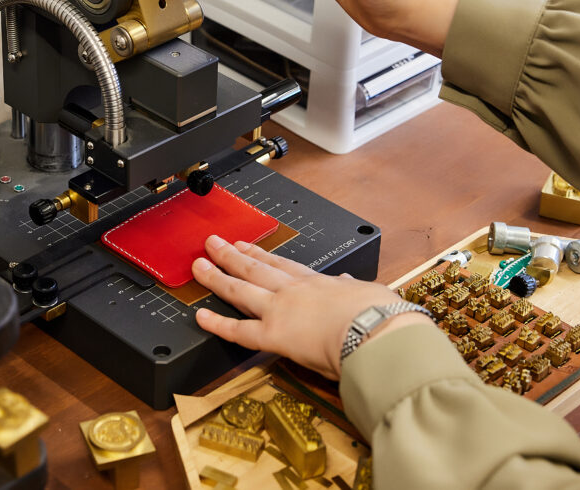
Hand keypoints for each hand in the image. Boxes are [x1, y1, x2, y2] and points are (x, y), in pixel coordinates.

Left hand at [192, 235, 430, 379]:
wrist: (378, 330)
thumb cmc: (381, 315)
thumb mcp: (368, 293)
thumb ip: (352, 290)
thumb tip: (348, 283)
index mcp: (317, 282)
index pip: (281, 265)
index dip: (260, 254)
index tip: (245, 245)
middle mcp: (293, 291)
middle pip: (255, 268)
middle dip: (231, 255)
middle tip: (213, 244)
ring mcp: (280, 310)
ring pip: (240, 289)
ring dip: (217, 276)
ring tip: (198, 266)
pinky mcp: (273, 335)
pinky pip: (238, 330)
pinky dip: (217, 324)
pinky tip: (200, 316)